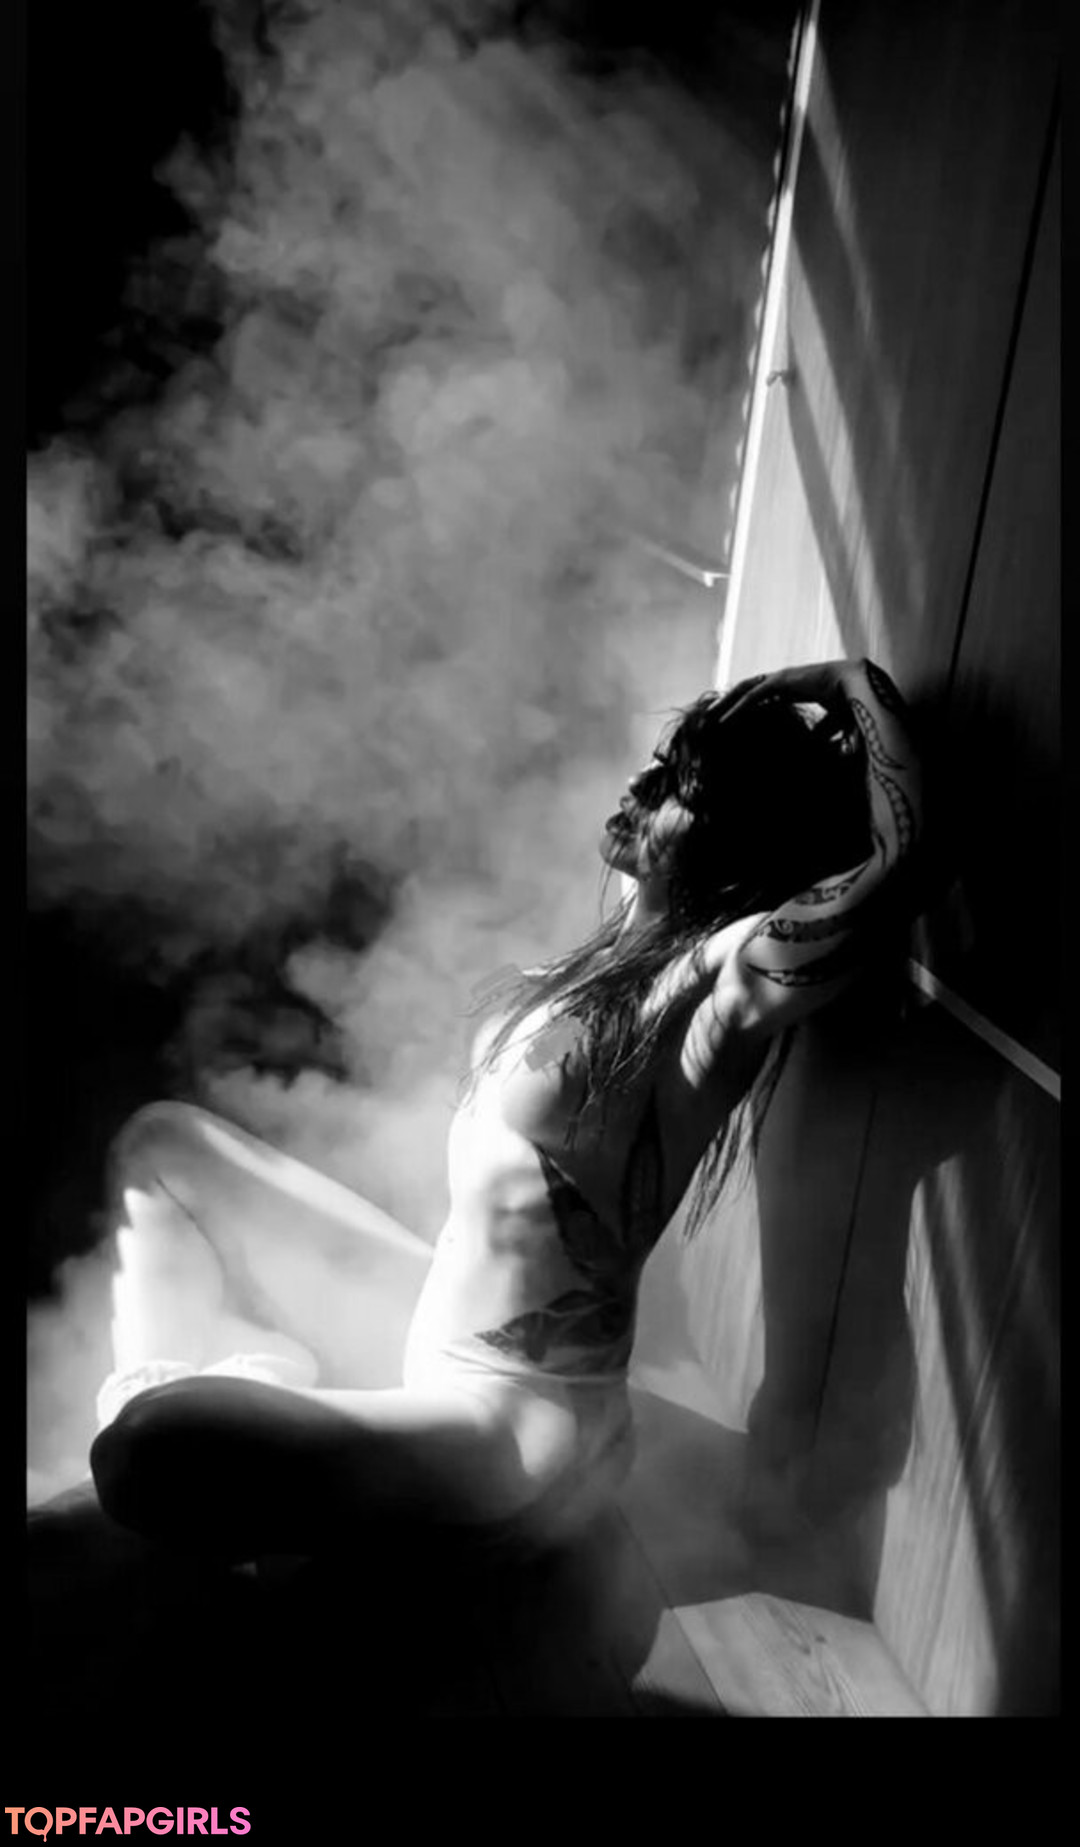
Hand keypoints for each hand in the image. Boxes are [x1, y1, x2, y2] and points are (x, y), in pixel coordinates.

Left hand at [718, 659, 858, 724]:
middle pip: (747, 689)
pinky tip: (724, 719)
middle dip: (729, 702)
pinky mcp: (781, 681)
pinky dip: (737, 707)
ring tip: (709, 717)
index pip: (762, 695)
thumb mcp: (830, 722)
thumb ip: (820, 731)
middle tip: (712, 717)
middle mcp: (783, 680)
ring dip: (726, 703)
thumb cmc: (850, 702)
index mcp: (792, 688)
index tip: (733, 720)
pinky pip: (753, 695)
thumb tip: (815, 744)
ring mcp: (781, 678)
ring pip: (744, 689)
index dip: (746, 706)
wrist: (858, 686)